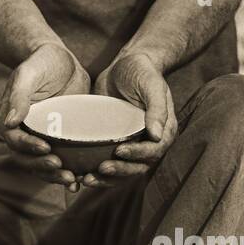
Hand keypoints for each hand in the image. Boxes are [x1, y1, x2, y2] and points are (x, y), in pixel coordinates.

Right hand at [0, 42, 90, 188]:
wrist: (62, 61)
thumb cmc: (42, 62)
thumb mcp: (29, 74)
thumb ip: (18, 96)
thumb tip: (8, 123)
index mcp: (9, 119)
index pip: (15, 140)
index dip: (29, 148)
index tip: (47, 149)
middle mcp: (22, 133)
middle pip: (28, 159)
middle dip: (44, 168)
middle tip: (64, 170)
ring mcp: (40, 139)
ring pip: (42, 165)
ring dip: (55, 176)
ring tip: (73, 181)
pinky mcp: (58, 141)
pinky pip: (60, 161)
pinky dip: (68, 173)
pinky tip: (80, 182)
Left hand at [88, 52, 176, 187]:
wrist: (126, 64)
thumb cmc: (142, 71)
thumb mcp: (151, 85)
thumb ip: (156, 108)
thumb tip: (157, 136)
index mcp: (163, 132)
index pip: (153, 151)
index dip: (138, 155)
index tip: (119, 151)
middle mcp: (149, 143)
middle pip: (138, 167)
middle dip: (120, 171)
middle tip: (101, 169)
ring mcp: (132, 145)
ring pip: (123, 171)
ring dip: (106, 179)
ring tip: (86, 179)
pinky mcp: (116, 144)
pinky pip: (109, 163)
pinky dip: (97, 173)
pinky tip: (80, 175)